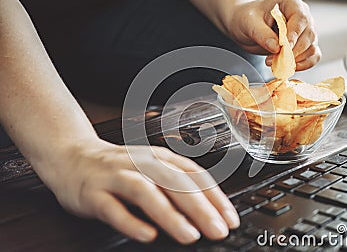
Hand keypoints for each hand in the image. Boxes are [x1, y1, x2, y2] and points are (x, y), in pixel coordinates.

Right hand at [44, 139, 239, 243]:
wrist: (73, 156)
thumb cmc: (119, 167)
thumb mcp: (151, 168)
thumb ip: (175, 184)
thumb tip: (208, 210)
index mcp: (159, 157)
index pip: (193, 175)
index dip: (214, 197)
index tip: (229, 219)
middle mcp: (140, 164)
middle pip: (174, 183)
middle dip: (200, 208)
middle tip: (218, 230)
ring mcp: (116, 176)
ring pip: (146, 192)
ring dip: (170, 215)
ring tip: (189, 235)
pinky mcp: (93, 193)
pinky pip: (113, 208)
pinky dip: (131, 221)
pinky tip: (147, 235)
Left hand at [227, 0, 320, 70]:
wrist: (244, 26)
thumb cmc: (246, 18)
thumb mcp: (249, 23)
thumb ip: (262, 34)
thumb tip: (276, 47)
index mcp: (290, 2)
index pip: (301, 18)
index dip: (295, 34)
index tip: (285, 47)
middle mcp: (301, 15)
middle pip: (308, 34)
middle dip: (292, 51)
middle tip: (274, 58)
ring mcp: (303, 31)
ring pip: (311, 47)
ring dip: (295, 59)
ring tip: (275, 62)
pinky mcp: (302, 45)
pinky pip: (312, 56)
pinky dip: (304, 64)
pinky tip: (289, 67)